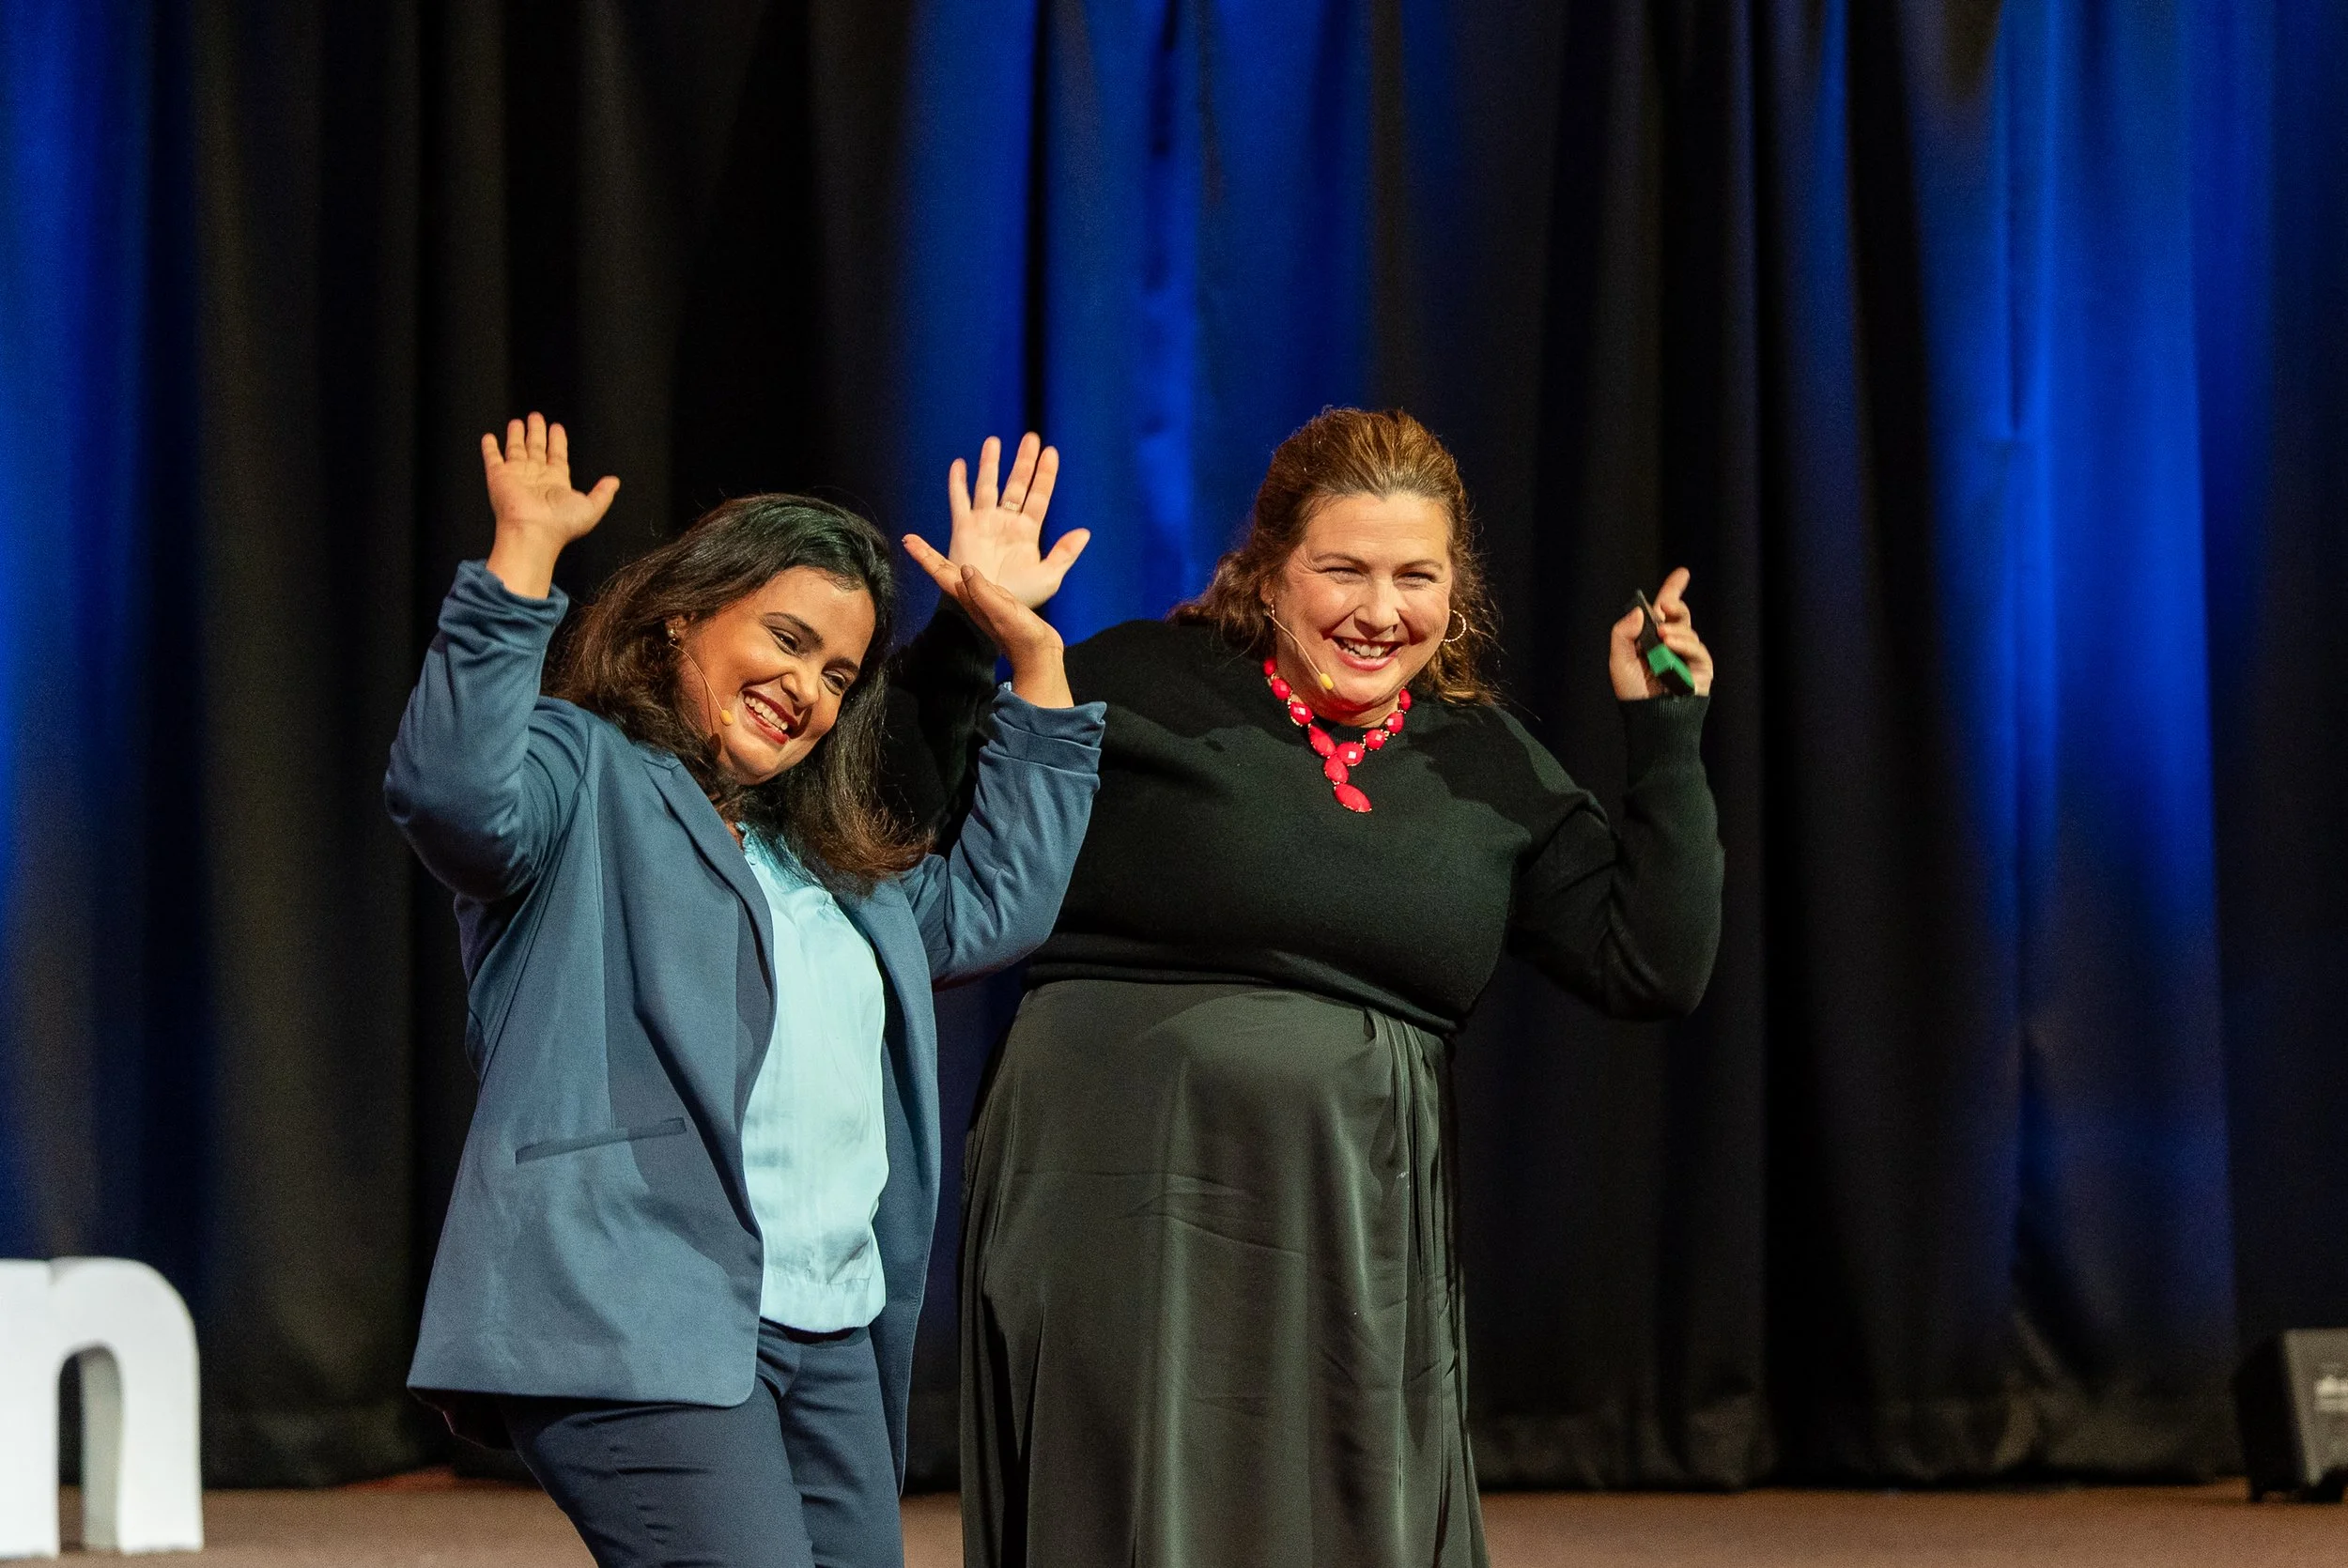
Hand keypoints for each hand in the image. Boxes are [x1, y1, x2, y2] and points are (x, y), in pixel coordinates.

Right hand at [481, 413, 619, 597]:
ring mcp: (516, 475)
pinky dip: (489, 447)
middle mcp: (536, 476)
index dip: (558, 441)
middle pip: (536, 448)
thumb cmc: (561, 523)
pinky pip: (492, 457)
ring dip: (517, 435)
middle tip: (536, 417)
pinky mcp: (498, 476)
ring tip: (518, 421)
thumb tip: (614, 481)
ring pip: (516, 449)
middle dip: (537, 432)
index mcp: (556, 481)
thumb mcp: (592, 507)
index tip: (557, 428)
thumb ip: (603, 493)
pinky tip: (489, 437)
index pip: (557, 455)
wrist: (533, 532)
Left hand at [903, 534, 1073, 707]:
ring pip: (956, 575)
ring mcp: (983, 600)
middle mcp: (972, 598)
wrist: (1037, 653)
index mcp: (971, 598)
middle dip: (927, 555)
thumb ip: (983, 591)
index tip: (908, 541)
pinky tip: (966, 567)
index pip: (942, 574)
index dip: (925, 557)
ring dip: (941, 561)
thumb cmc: (1022, 635)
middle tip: (910, 540)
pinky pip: (974, 579)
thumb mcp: (1002, 610)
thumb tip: (964, 569)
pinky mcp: (995, 600)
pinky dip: (965, 568)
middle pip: (944, 573)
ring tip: (929, 548)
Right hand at [941, 433, 1088, 608]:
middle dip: (1023, 461)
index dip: (1045, 474)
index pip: (1039, 495)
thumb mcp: (1048, 578)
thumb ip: (1064, 554)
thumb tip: (1084, 532)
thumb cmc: (1019, 597)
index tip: (1051, 452)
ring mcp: (984, 523)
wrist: (989, 609)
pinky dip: (958, 483)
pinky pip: (959, 501)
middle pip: (1016, 484)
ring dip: (990, 464)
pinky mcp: (963, 529)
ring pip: (987, 486)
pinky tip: (959, 464)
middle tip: (1030, 438)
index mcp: (1027, 531)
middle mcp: (1006, 522)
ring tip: (993, 442)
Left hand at [1609, 567, 1715, 698]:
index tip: (1683, 573)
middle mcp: (1672, 643)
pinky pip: (1697, 649)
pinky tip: (1672, 645)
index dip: (1673, 590)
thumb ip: (1623, 633)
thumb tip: (1641, 611)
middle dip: (1674, 604)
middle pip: (1679, 614)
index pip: (1663, 610)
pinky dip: (1684, 644)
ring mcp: (1687, 654)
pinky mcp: (1700, 667)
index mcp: (1652, 638)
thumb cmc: (1633, 691)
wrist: (1650, 718)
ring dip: (1675, 631)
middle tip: (1665, 604)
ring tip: (1663, 637)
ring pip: (1687, 630)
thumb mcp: (1619, 660)